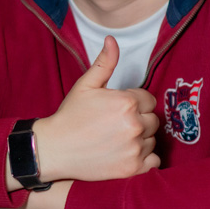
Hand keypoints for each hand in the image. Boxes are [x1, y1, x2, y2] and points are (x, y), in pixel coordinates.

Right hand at [29, 36, 160, 182]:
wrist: (55, 149)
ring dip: (141, 140)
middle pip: (153, 120)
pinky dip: (145, 159)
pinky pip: (154, 160)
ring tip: (118, 140)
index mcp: (127, 103)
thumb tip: (112, 40)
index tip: (118, 110)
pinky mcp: (133, 168)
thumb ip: (104, 62)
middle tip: (117, 126)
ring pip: (152, 140)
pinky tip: (127, 154)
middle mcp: (134, 125)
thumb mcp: (86, 85)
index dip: (134, 103)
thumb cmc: (70, 116)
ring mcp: (135, 149)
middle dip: (139, 120)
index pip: (148, 100)